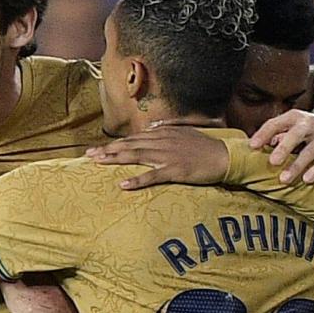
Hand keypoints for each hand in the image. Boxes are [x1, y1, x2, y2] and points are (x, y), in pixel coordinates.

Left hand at [85, 126, 231, 189]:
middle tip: (88, 155)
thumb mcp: (184, 133)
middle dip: (107, 150)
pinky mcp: (176, 170)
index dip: (113, 143)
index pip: (132, 139)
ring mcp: (168, 156)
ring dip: (116, 159)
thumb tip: (151, 128)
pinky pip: (153, 175)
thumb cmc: (205, 147)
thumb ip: (167, 130)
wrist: (225, 156)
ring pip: (136, 156)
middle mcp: (162, 142)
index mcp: (163, 135)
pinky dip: (138, 180)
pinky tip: (123, 185)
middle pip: (129, 145)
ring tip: (98, 163)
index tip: (96, 149)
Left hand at [249, 109, 313, 183]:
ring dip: (297, 166)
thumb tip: (258, 146)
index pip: (276, 123)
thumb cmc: (305, 130)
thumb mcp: (290, 127)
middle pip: (296, 135)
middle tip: (272, 162)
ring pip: (310, 151)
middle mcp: (311, 123)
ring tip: (284, 179)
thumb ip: (274, 135)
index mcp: (295, 117)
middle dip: (284, 148)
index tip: (252, 147)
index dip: (264, 134)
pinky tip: (307, 179)